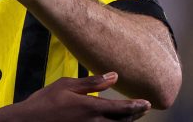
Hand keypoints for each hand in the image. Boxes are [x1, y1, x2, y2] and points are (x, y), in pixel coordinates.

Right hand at [17, 72, 149, 120]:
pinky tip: (112, 121)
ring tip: (132, 116)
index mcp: (91, 108)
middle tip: (143, 108)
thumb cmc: (45, 102)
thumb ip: (92, 82)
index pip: (121, 108)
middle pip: (123, 121)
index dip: (136, 106)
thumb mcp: (66, 85)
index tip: (147, 103)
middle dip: (135, 115)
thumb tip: (114, 75)